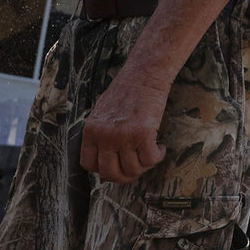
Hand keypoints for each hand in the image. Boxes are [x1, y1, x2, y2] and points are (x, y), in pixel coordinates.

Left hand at [80, 67, 167, 182]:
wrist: (145, 73)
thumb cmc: (127, 89)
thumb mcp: (103, 111)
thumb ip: (101, 134)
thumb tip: (106, 160)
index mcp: (91, 130)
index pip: (89, 165)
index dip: (104, 170)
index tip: (117, 165)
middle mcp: (104, 136)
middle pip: (111, 174)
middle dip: (125, 176)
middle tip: (136, 167)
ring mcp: (123, 136)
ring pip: (133, 170)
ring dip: (145, 165)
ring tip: (151, 152)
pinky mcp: (143, 134)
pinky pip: (150, 160)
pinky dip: (158, 156)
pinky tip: (161, 146)